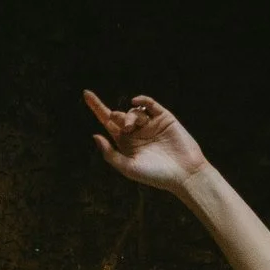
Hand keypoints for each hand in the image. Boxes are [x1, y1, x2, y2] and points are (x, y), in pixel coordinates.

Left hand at [83, 88, 206, 191]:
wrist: (184, 173)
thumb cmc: (155, 175)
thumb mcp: (128, 168)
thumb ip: (110, 154)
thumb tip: (95, 135)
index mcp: (125, 143)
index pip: (107, 122)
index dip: (96, 107)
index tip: (86, 94)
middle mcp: (136, 132)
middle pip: (119, 116)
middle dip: (118, 117)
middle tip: (125, 127)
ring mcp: (150, 124)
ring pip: (134, 112)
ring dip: (131, 116)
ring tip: (134, 126)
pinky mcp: (164, 118)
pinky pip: (150, 104)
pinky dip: (142, 100)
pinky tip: (136, 101)